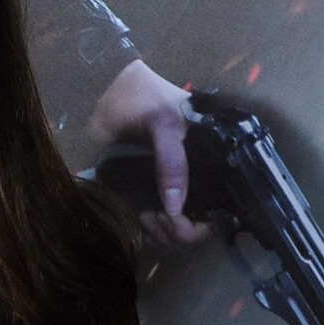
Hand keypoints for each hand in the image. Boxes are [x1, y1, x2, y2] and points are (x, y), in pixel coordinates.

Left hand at [86, 58, 212, 250]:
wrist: (105, 90)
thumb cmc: (141, 98)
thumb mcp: (163, 125)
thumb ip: (172, 164)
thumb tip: (175, 210)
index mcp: (210, 157)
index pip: (218, 206)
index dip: (200, 224)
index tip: (178, 221)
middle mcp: (196, 175)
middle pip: (196, 226)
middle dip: (177, 231)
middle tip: (153, 218)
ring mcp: (171, 186)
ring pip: (176, 230)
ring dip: (163, 234)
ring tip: (145, 218)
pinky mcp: (148, 191)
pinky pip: (157, 225)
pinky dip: (151, 231)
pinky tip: (141, 221)